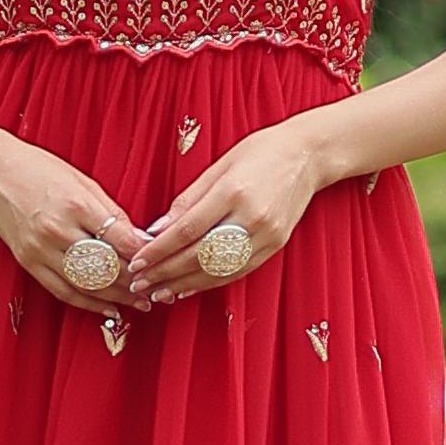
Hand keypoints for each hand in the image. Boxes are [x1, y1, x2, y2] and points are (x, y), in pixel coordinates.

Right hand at [0, 135, 142, 313]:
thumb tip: (139, 240)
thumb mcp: (83, 182)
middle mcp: (57, 230)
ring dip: (117, 298)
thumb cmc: (40, 170)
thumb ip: (111, 213)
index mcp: (76, 204)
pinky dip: (89, 304)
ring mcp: (40, 249)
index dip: (144, 255)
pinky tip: (109, 308)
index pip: (120, 239)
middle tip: (156, 288)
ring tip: (140, 303)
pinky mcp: (28, 262)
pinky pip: (63, 291)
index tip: (160, 261)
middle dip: (135, 281)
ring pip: (87, 285)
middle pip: (106, 267)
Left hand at [125, 119, 328, 305]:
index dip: (159, 250)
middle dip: (166, 272)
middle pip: (200, 255)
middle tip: (140, 282)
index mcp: (233, 192)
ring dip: (185, 284)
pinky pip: (237, 271)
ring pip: (219, 269)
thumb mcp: (218, 166)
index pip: (187, 230)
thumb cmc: (259, 152)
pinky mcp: (275, 245)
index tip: (137, 261)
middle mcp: (251, 217)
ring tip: (159, 292)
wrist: (308, 155)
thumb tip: (156, 230)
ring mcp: (266, 235)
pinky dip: (210, 282)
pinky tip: (188, 287)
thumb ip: (187, 200)